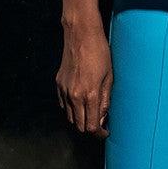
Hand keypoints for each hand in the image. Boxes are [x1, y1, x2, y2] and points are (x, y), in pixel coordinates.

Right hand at [56, 0, 112, 135]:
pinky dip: (71, 108)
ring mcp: (64, 90)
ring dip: (80, 119)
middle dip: (89, 129)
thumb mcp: (109, 77)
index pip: (91, 126)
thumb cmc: (99, 53)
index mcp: (89, 95)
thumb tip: (103, 117)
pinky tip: (81, 102)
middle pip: (78, 126)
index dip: (99, 133)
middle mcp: (74, 96)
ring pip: (70, 117)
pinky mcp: (58, 84)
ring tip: (91, 113)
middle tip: (99, 124)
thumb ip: (105, 100)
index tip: (105, 132)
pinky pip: (63, 105)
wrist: (81, 35)